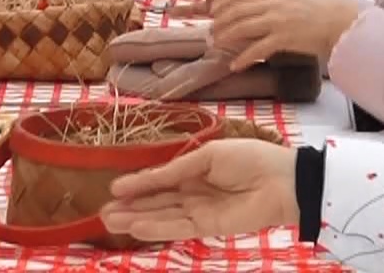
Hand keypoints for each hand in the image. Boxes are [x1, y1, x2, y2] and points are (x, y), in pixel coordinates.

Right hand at [102, 139, 298, 241]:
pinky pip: (177, 227)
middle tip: (102, 212)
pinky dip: (155, 227)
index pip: (160, 179)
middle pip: (156, 201)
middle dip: (130, 206)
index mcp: (194, 170)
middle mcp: (193, 192)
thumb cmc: (249, 159)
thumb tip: (149, 176)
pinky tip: (135, 227)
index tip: (113, 187)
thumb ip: (177, 168)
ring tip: (108, 220)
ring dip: (135, 219)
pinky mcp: (208, 227)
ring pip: (161, 216)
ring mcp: (199, 211)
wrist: (281, 181)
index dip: (138, 184)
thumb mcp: (208, 155)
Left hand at [214, 0, 366, 70]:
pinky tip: (235, 64)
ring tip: (216, 44)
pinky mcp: (284, 39)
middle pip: (237, 10)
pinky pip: (257, 49)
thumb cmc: (322, 9)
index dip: (224, 1)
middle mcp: (274, 3)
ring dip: (225, 37)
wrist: (342, 22)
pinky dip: (243, 58)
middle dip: (220, 21)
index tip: (212, 9)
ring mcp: (278, 21)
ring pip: (242, 27)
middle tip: (211, 30)